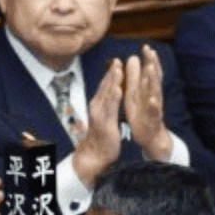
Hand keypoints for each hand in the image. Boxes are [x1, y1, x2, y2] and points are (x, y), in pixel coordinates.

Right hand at [71, 59, 124, 186]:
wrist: (95, 154)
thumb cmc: (101, 135)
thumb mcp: (103, 117)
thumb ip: (105, 105)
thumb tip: (108, 94)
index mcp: (98, 105)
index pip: (105, 86)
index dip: (111, 74)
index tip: (117, 62)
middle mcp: (97, 106)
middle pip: (105, 87)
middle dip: (112, 73)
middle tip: (117, 60)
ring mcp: (99, 114)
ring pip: (107, 94)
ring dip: (112, 81)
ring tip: (118, 69)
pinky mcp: (104, 122)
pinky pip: (110, 108)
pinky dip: (114, 97)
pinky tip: (119, 89)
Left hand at [122, 46, 172, 160]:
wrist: (150, 135)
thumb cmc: (142, 112)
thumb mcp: (136, 93)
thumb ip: (135, 77)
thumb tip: (132, 58)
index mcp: (147, 89)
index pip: (149, 72)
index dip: (148, 60)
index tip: (146, 46)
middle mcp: (152, 95)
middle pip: (154, 78)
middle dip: (152, 64)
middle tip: (150, 52)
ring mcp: (154, 107)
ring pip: (155, 92)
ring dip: (153, 80)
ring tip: (150, 68)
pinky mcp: (152, 119)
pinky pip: (154, 112)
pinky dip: (153, 105)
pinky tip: (153, 100)